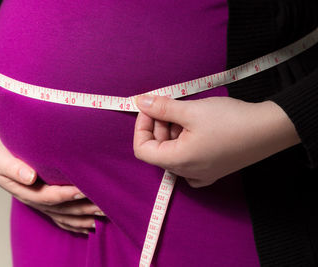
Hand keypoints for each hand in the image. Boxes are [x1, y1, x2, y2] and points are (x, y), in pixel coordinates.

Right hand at [0, 132, 104, 233]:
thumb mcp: (0, 158)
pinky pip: (60, 217)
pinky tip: (90, 225)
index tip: (83, 190)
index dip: (66, 195)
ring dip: (83, 217)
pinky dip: (75, 223)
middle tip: (104, 206)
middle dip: (83, 208)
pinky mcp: (43, 200)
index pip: (49, 196)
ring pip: (64, 215)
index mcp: (24, 190)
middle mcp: (33, 199)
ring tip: (104, 216)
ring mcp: (39, 202)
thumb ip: (13, 168)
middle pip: (61, 209)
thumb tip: (30, 177)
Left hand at [133, 95, 299, 187]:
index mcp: (178, 161)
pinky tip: (194, 129)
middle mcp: (187, 173)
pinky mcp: (212, 170)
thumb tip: (139, 102)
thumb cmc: (230, 121)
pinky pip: (188, 159)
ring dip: (172, 130)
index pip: (142, 149)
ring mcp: (201, 174)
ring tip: (185, 112)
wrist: (270, 129)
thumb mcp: (191, 110)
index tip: (150, 107)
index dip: (141, 126)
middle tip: (169, 104)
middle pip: (158, 150)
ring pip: (173, 152)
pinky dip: (185, 142)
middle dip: (158, 125)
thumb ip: (161, 108)